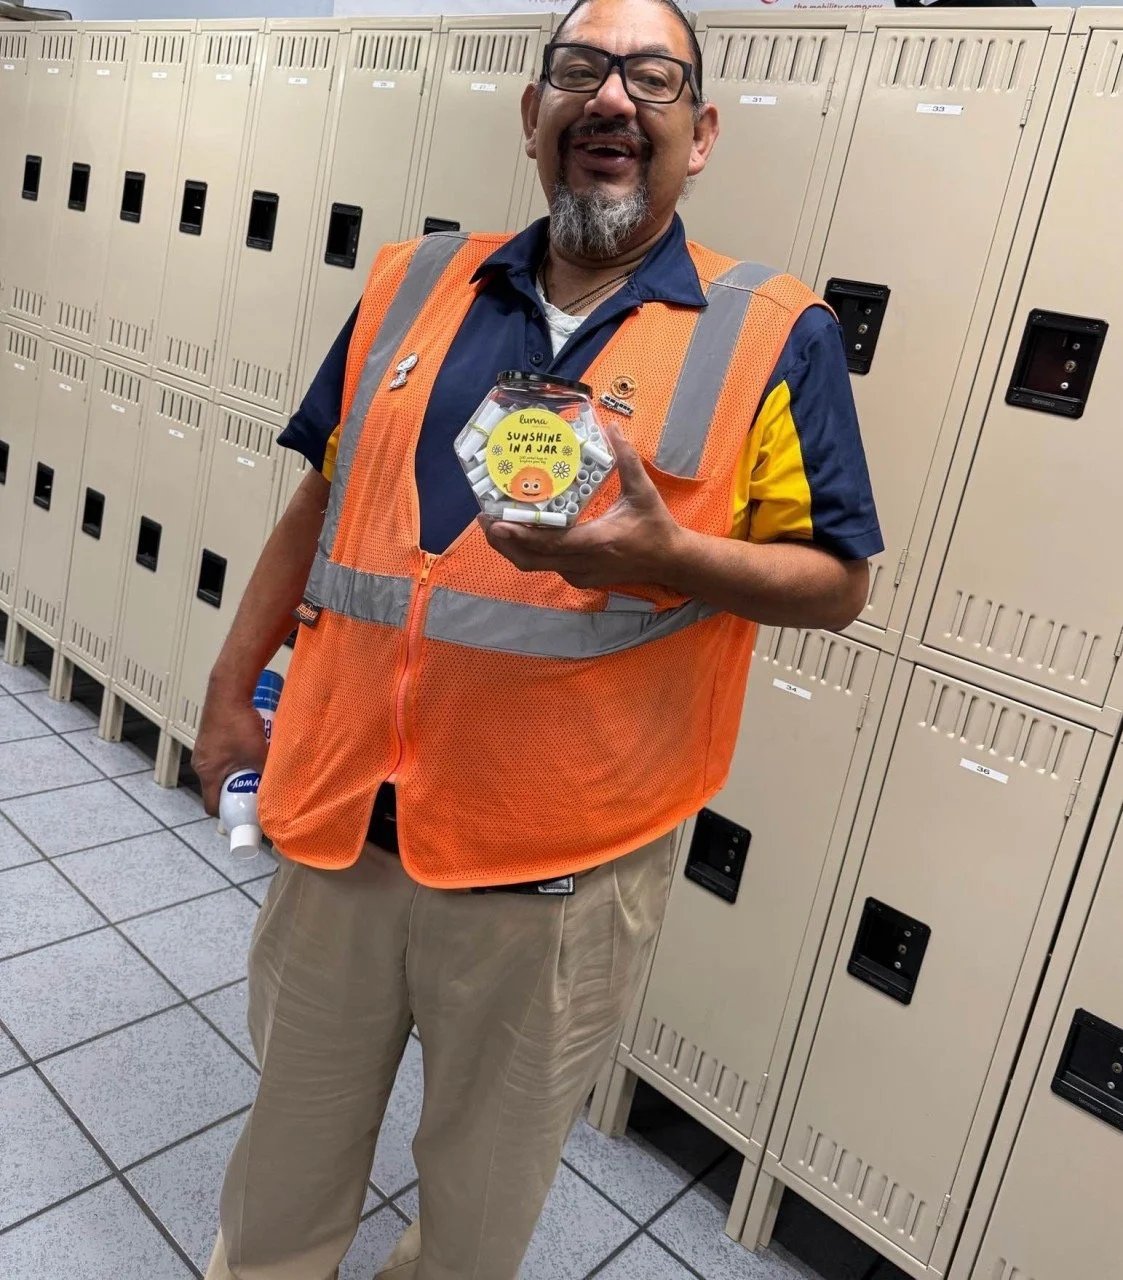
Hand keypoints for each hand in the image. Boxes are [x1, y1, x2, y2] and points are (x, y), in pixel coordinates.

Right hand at [192, 690, 268, 816]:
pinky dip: (235, 759)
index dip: (229, 812)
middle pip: (218, 789)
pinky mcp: (210, 737)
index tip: (245, 813)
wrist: (229, 691)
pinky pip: (221, 757)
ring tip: (256, 769)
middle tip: (256, 791)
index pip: (212, 806)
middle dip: (237, 792)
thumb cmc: (239, 723)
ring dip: (237, 774)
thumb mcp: (258, 754)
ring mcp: (204, 749)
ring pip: (221, 772)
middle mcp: (200, 763)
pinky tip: (251, 751)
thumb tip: (280, 791)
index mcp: (207, 773)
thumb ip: (268, 774)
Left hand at [481, 426, 684, 589]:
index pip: (550, 543)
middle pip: (530, 559)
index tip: (496, 522)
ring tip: (494, 523)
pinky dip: (529, 551)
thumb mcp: (643, 491)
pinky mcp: (578, 578)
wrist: (670, 562)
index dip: (520, 535)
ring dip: (512, 547)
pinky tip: (520, 532)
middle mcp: (582, 563)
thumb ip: (627, 459)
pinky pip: (546, 566)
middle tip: (485, 518)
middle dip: (503, 541)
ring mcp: (578, 574)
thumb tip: (613, 427)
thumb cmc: (655, 527)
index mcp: (596, 541)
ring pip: (534, 565)